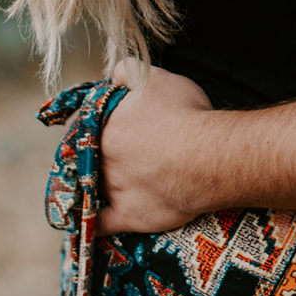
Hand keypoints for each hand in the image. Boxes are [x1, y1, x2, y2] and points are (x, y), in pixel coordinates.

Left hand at [97, 60, 213, 235]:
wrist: (208, 157)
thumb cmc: (184, 114)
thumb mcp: (156, 78)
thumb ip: (128, 71)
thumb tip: (114, 75)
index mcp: (104, 127)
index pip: (88, 125)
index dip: (101, 125)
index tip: (115, 126)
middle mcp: (102, 159)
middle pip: (92, 157)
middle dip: (104, 154)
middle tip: (126, 152)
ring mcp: (113, 189)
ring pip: (95, 187)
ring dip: (100, 184)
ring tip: (111, 184)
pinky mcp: (128, 216)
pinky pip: (100, 225)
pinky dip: (94, 223)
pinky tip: (91, 221)